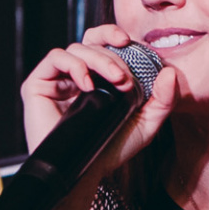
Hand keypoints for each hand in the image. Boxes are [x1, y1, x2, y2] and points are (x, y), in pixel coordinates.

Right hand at [21, 26, 183, 189]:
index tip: (130, 42)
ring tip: (114, 81)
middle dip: (111, 53)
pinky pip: (55, 58)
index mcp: (97, 78)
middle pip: (90, 42)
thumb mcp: (145, 125)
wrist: (83, 173)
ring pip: (76, 49)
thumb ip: (162, 100)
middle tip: (124, 76)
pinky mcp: (38, 85)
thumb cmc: (110, 150)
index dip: (113, 36)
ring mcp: (56, 80)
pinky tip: (87, 85)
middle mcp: (75, 75)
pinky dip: (74, 65)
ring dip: (99, 60)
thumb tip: (170, 72)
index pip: (103, 44)